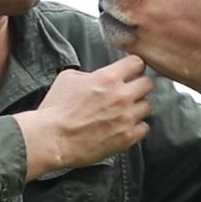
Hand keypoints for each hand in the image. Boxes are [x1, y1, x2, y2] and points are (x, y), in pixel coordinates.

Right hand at [15, 55, 153, 179]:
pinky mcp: (126, 137)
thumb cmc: (56, 110)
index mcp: (107, 78)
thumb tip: (94, 76)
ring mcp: (126, 118)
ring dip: (138, 107)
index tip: (131, 71)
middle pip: (149, 84)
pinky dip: (137, 127)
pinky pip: (144, 128)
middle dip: (139, 86)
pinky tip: (125, 127)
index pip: (137, 63)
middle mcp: (121, 96)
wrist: (52, 138)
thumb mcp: (67, 78)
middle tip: (130, 92)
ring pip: (148, 106)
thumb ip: (89, 74)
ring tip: (126, 111)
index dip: (134, 66)